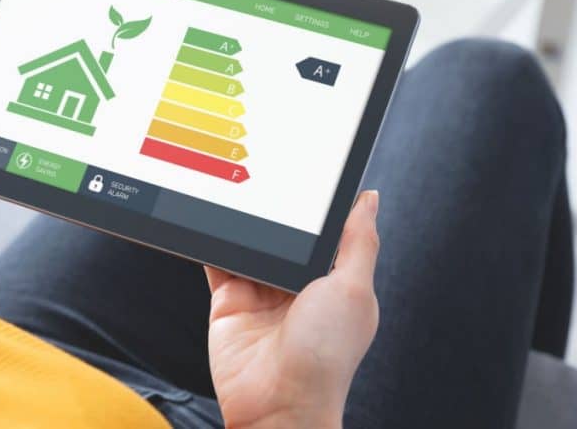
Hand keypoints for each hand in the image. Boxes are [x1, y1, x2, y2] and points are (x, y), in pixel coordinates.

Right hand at [206, 191, 380, 428]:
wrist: (277, 404)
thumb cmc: (325, 357)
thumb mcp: (353, 289)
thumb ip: (358, 241)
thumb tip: (369, 199)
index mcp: (333, 283)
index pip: (325, 234)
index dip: (319, 206)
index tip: (311, 172)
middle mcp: (296, 288)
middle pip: (284, 237)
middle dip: (276, 211)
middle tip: (267, 174)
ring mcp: (260, 294)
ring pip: (249, 244)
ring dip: (243, 223)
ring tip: (237, 188)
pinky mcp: (228, 302)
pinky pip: (217, 262)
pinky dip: (210, 241)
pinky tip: (207, 217)